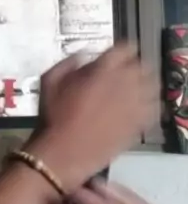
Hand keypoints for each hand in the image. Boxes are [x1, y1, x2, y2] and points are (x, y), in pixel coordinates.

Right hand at [31, 45, 157, 189]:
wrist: (62, 154)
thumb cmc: (52, 118)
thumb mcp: (49, 81)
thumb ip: (69, 63)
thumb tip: (83, 57)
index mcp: (102, 70)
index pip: (124, 49)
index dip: (122, 51)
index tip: (119, 55)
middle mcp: (122, 84)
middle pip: (141, 66)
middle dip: (134, 67)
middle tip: (125, 72)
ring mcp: (133, 105)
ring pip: (151, 86)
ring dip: (144, 84)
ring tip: (136, 89)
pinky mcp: (137, 125)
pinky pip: (153, 109)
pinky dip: (149, 105)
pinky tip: (140, 108)